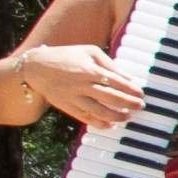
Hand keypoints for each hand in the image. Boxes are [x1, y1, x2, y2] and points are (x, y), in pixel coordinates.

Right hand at [18, 44, 146, 128]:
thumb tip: (129, 78)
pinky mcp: (67, 107)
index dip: (131, 89)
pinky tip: (111, 125)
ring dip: (117, 116)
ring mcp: (73, 97)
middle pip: (111, 98)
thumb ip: (110, 64)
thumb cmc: (67, 56)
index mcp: (89, 69)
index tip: (141, 94)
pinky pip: (86, 118)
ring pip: (99, 111)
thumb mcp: (89, 52)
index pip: (116, 82)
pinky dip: (100, 124)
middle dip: (129, 104)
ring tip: (128, 117)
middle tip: (140, 106)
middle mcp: (82, 85)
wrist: (36, 67)